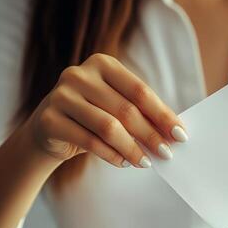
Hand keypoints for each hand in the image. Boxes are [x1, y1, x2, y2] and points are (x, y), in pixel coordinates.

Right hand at [23, 53, 187, 167]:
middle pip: (125, 109)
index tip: (180, 135)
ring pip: (108, 127)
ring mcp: (61, 96)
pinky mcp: (49, 119)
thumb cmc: (91, 116)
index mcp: (102, 64)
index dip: (162, 114)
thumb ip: (140, 113)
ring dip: (132, 148)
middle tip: (167, 154)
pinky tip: (124, 162)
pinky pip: (88, 141)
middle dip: (151, 135)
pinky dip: (111, 155)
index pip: (139, 91)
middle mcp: (79, 75)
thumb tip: (174, 132)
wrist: (48, 130)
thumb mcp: (115, 107)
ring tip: (145, 162)